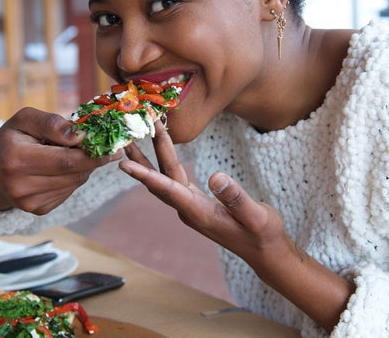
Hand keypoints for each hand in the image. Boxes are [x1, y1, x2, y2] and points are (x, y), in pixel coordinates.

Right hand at [0, 107, 121, 213]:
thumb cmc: (11, 138)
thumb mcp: (25, 119)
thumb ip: (51, 123)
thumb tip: (79, 135)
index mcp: (15, 160)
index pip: (65, 160)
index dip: (92, 154)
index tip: (114, 145)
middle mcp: (20, 186)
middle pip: (73, 174)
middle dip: (94, 159)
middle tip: (109, 147)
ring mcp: (29, 203)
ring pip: (74, 183)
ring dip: (83, 167)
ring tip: (74, 152)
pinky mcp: (38, 210)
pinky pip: (68, 191)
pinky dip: (72, 178)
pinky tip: (62, 168)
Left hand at [119, 122, 290, 269]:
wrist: (265, 252)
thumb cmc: (264, 235)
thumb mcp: (256, 216)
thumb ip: (236, 198)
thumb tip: (215, 177)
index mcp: (199, 213)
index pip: (167, 190)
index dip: (145, 176)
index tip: (123, 164)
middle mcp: (189, 210)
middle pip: (160, 181)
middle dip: (143, 157)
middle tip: (126, 135)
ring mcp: (191, 207)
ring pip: (164, 179)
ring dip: (149, 159)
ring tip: (132, 139)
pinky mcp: (196, 202)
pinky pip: (174, 180)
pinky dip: (165, 164)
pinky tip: (161, 152)